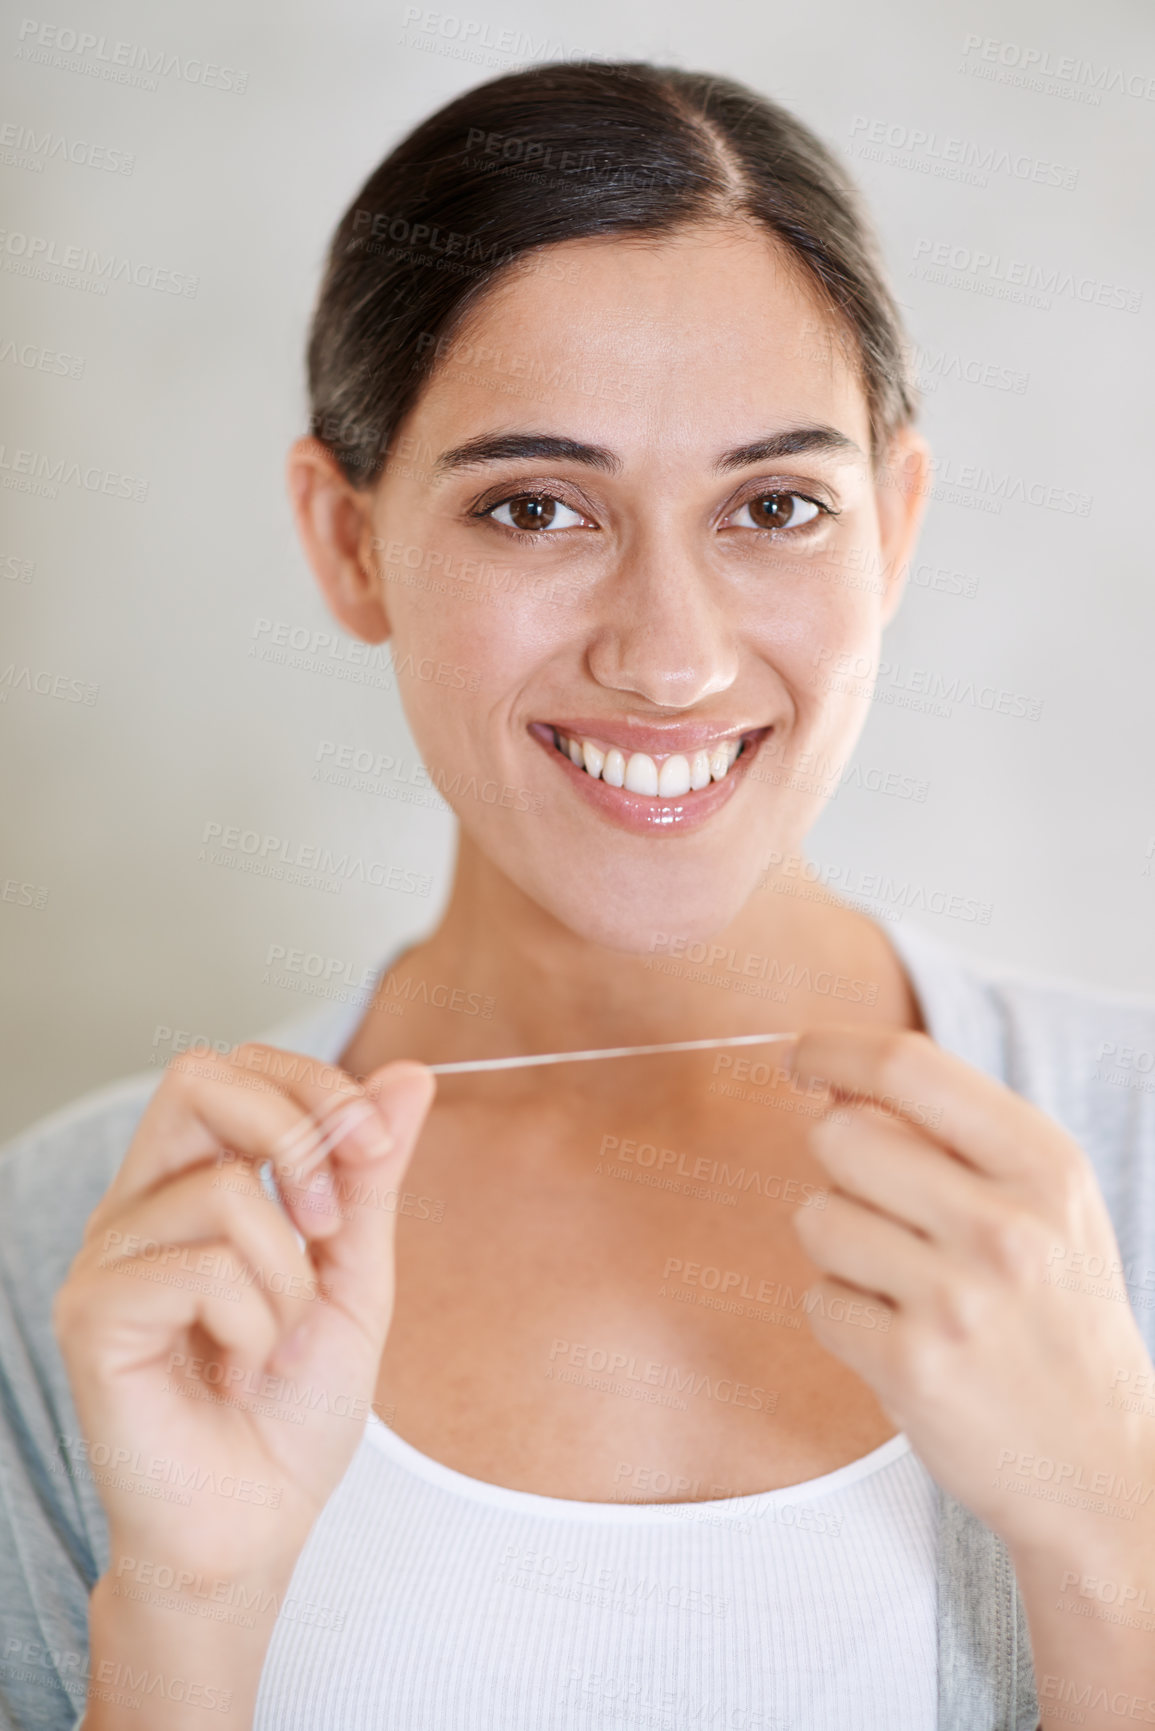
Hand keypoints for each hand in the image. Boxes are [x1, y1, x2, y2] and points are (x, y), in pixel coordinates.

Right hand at [54, 1042, 434, 1583]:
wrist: (256, 1529)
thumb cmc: (295, 1407)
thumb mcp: (356, 1274)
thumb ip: (372, 1176)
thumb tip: (413, 1075)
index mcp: (192, 1182)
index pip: (236, 1065)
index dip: (316, 1087)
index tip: (375, 1151)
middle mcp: (138, 1206)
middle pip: (199, 1076)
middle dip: (299, 1135)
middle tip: (330, 1231)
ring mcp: (107, 1259)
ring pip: (228, 1192)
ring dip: (290, 1280)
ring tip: (275, 1345)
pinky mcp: (92, 1316)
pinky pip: (202, 1270)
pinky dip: (254, 1328)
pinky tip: (239, 1376)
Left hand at [786, 1026, 1154, 1555]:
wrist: (1102, 1468)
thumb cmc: (1057, 1315)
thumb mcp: (1047, 1206)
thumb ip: (957, 1138)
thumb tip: (837, 1087)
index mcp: (1044, 1166)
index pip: (908, 1067)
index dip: (834, 1049)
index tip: (801, 1057)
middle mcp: (1004, 1226)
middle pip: (841, 1136)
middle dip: (838, 1163)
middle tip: (881, 1209)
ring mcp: (957, 1300)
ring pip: (816, 1216)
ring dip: (838, 1245)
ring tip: (901, 1284)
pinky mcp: (913, 1368)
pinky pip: (818, 1300)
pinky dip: (842, 1316)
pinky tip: (898, 1338)